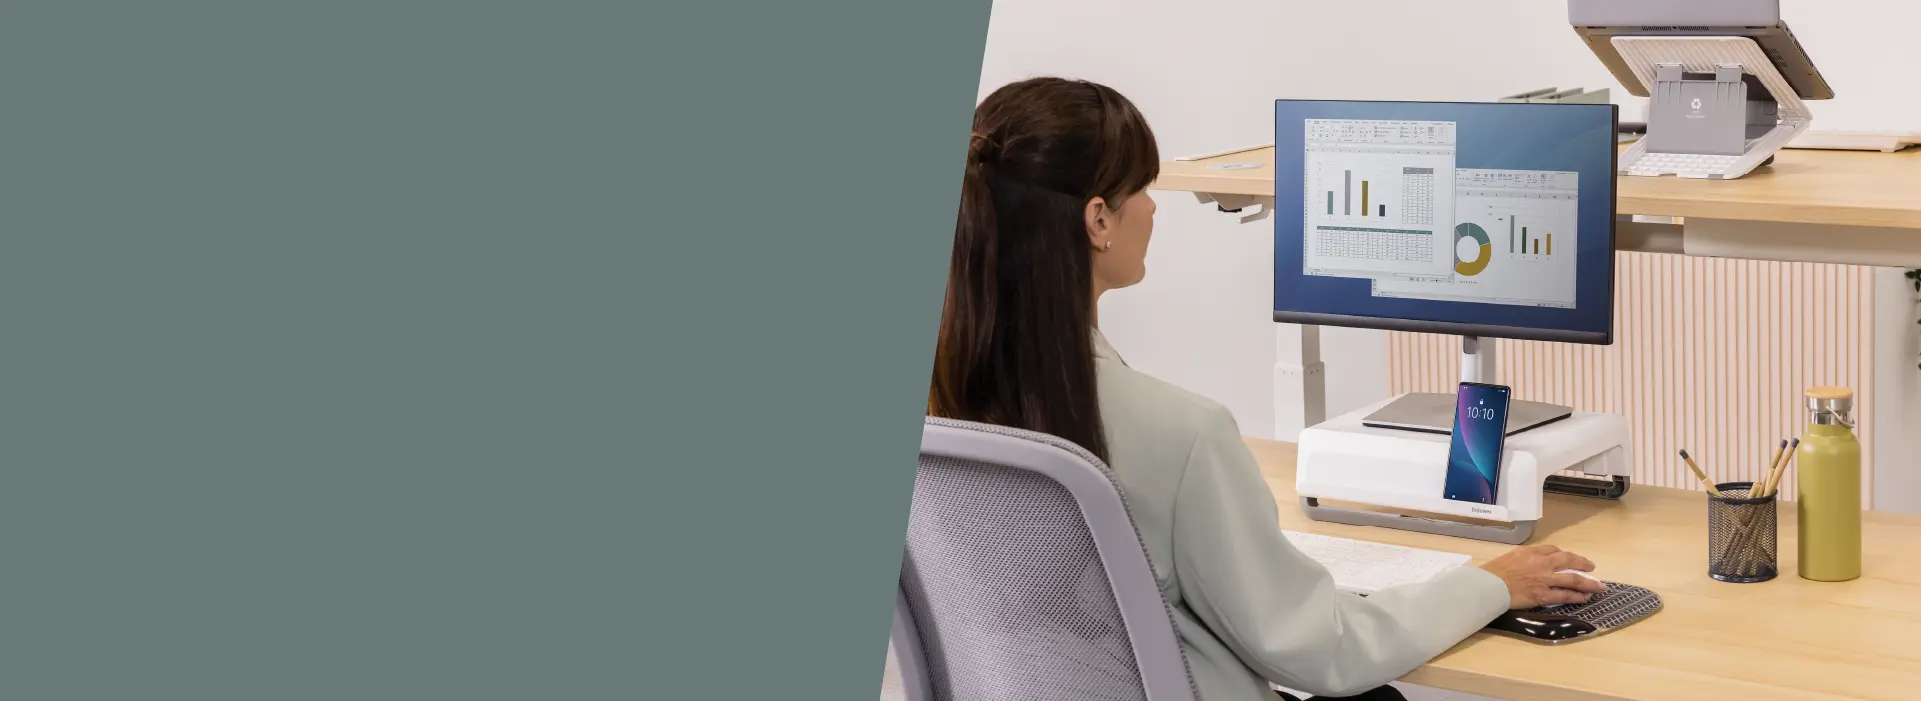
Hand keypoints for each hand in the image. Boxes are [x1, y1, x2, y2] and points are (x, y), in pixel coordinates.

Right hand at [1478, 544, 1605, 608]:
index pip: (1553, 550)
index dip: (1565, 555)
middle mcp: (1541, 563)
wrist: (1488, 586)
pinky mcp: (1543, 595)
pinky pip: (1564, 595)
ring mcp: (1544, 579)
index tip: (1570, 559)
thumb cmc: (1493, 572)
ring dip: (1588, 582)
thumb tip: (1533, 562)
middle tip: (1591, 567)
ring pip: (1572, 579)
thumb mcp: (1510, 556)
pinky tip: (1584, 597)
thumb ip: (1524, 557)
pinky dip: (1576, 596)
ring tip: (1598, 586)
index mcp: (1531, 552)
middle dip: (1583, 563)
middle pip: (1568, 560)